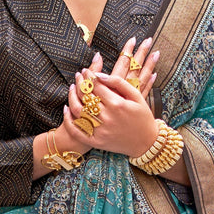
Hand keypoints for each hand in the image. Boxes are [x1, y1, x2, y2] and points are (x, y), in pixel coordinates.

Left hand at [62, 38, 159, 157]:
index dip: (89, 76)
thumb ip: (119, 83)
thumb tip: (99, 75)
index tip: (86, 70)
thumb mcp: (137, 96)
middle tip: (78, 76)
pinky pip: (77, 131)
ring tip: (72, 88)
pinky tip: (66, 108)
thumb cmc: (143, 117)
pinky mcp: (96, 141)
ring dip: (71, 97)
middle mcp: (107, 117)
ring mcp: (100, 131)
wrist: (147, 142)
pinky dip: (69, 120)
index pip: (96, 86)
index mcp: (117, 104)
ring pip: (78, 110)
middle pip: (85, 96)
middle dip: (79, 83)